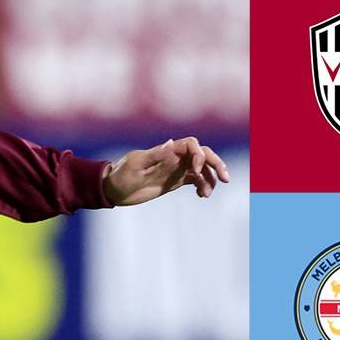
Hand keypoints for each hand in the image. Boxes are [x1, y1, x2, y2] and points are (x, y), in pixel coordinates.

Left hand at [104, 136, 230, 205]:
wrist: (113, 190)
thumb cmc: (121, 175)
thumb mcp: (135, 166)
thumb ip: (154, 155)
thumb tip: (171, 143)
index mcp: (166, 150)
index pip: (192, 144)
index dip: (199, 154)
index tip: (196, 170)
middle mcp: (174, 158)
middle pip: (203, 154)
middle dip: (216, 163)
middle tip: (225, 179)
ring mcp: (176, 169)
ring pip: (203, 169)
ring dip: (211, 178)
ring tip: (207, 194)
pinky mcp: (175, 181)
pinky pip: (196, 180)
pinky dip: (203, 186)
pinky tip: (202, 196)